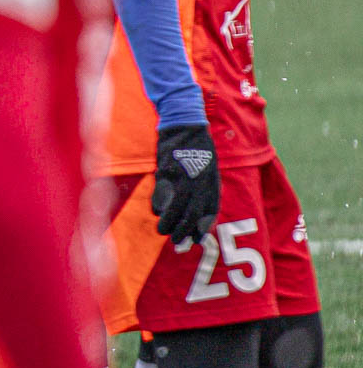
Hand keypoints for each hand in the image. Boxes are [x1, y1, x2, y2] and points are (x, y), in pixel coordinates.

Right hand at [152, 123, 218, 244]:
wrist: (185, 125)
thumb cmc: (198, 149)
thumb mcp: (209, 169)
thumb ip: (205, 189)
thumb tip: (199, 212)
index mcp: (212, 182)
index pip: (209, 212)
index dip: (203, 229)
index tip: (196, 239)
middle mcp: (199, 183)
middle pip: (191, 215)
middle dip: (183, 232)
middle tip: (177, 242)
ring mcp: (182, 179)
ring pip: (174, 209)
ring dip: (167, 224)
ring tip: (162, 231)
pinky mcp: (165, 173)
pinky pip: (160, 196)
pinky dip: (158, 207)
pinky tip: (157, 212)